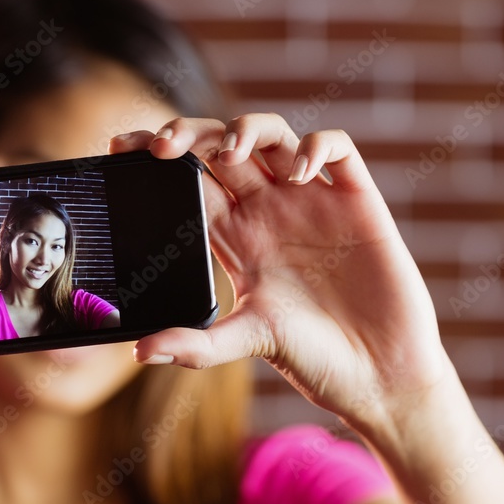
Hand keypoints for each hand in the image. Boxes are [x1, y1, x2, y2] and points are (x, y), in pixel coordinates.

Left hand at [112, 114, 453, 424]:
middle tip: (164, 145)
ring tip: (230, 152)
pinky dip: (316, 147)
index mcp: (235, 236)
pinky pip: (336, 150)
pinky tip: (300, 172)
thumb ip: (197, 346)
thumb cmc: (314, 358)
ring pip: (273, 136)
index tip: (123, 147)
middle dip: (190, 133)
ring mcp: (311, 201)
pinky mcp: (357, 201)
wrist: (380, 375)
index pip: (188, 180)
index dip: (157, 156)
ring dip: (247, 128)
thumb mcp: (249, 341)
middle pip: (222, 147)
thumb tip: (141, 353)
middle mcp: (268, 210)